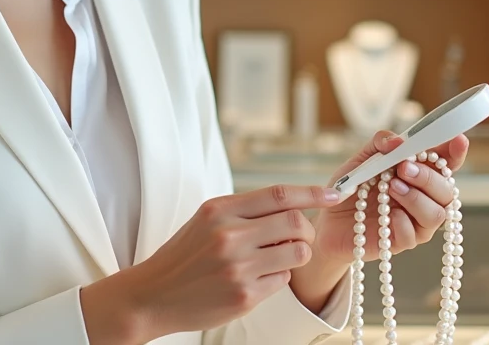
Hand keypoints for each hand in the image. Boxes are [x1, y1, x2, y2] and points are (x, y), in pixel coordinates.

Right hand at [95, 184, 341, 341]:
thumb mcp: (207, 219)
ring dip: (297, 253)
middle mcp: (230, 235)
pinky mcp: (244, 295)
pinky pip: (282, 279)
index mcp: (220, 209)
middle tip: (299, 235)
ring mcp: (238, 267)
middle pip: (295, 222)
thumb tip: (292, 203)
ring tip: (278, 256)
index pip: (278, 194)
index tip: (334, 194)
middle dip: (306, 229)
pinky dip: (279, 276)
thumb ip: (244, 210)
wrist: (154, 294)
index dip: (312, 193)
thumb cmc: (185, 255)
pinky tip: (258, 277)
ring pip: (297, 252)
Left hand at [288, 132, 469, 312]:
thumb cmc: (352, 186)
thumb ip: (380, 144)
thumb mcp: (362, 159)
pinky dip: (402, 222)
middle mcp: (424, 197)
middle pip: (447, 191)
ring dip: (417, 198)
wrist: (328, 218)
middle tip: (404, 168)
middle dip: (429, 177)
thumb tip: (398, 140)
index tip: (458, 140)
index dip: (456, 153)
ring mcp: (416, 221)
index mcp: (419, 173)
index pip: (446, 163)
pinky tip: (387, 215)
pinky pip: (414, 235)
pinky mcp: (402, 241)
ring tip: (392, 188)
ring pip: (438, 214)